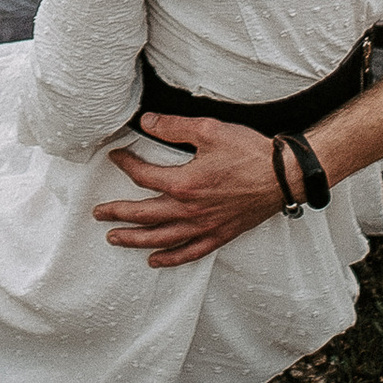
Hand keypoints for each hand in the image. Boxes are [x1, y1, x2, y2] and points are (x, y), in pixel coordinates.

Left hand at [93, 113, 283, 266]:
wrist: (283, 175)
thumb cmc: (249, 151)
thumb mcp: (208, 130)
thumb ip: (173, 127)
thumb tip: (145, 122)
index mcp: (184, 183)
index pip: (143, 176)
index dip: (125, 164)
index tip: (115, 157)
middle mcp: (190, 210)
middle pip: (144, 215)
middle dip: (118, 213)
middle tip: (98, 213)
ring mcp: (205, 226)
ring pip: (162, 238)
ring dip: (135, 240)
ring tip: (115, 239)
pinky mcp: (220, 235)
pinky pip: (190, 252)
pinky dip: (171, 258)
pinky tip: (156, 260)